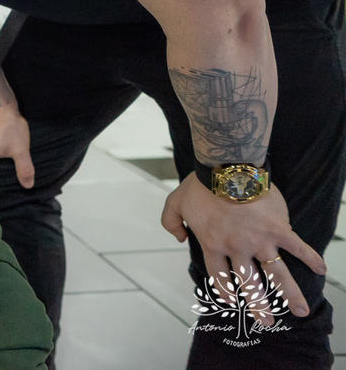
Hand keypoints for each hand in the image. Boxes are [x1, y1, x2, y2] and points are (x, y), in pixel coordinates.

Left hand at [161, 174, 323, 322]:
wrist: (226, 170)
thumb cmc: (200, 186)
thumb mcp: (174, 204)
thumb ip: (171, 222)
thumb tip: (179, 238)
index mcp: (213, 245)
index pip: (219, 276)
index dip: (225, 292)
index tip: (232, 304)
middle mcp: (237, 249)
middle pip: (249, 283)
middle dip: (259, 305)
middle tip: (267, 322)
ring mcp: (260, 241)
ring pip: (276, 274)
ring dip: (289, 294)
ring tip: (299, 311)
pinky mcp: (279, 229)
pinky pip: (299, 247)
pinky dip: (311, 259)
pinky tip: (322, 271)